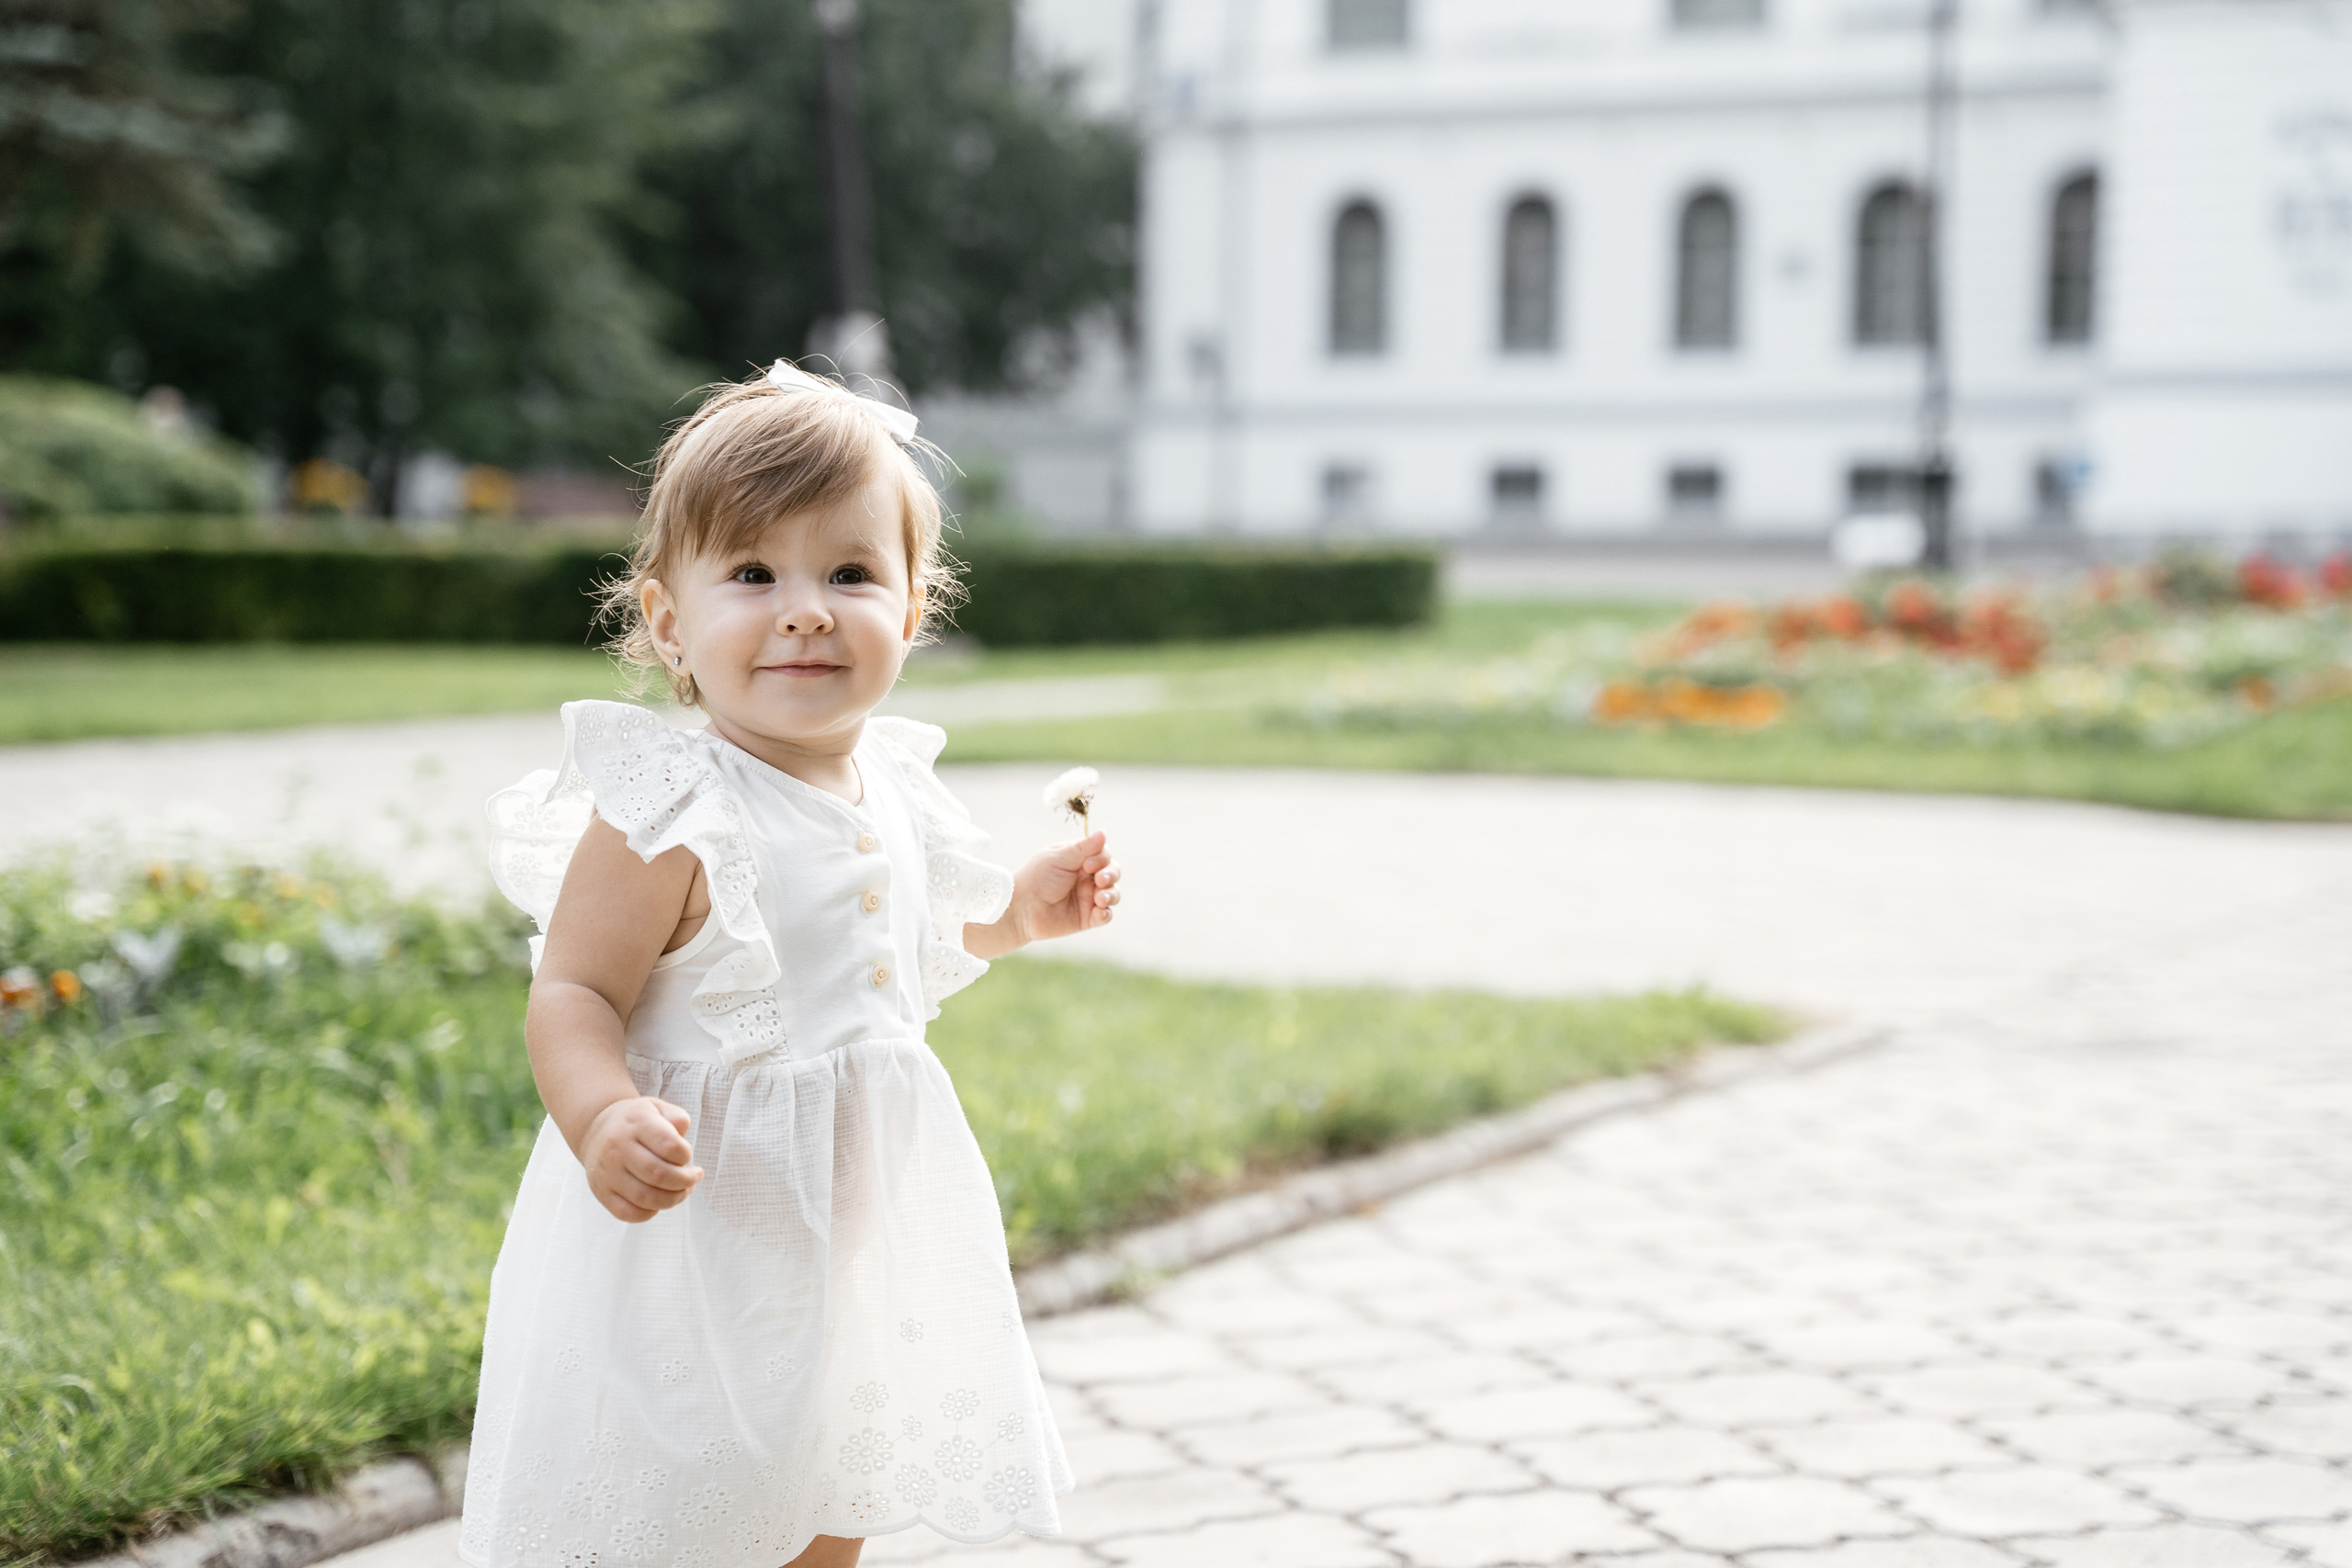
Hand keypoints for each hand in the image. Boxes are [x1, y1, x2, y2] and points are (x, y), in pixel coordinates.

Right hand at [580, 1096, 702, 1222]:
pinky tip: (659, 1202)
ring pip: (646, 1198)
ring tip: (683, 1190)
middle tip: (694, 1177)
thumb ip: (677, 1117)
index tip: (688, 1156)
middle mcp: (617, 1148)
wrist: (595, 1131)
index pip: (670, 1146)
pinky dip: (650, 1213)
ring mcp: (607, 1172)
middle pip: (659, 1175)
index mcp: (636, 1123)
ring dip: (673, 1199)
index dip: (686, 1155)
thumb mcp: (658, 1108)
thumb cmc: (636, 1122)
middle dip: (685, 1181)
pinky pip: (627, 1213)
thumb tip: (682, 1132)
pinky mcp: (601, 1192)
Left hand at [971, 831, 1119, 956]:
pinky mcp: (1087, 918)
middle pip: (1113, 872)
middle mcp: (1086, 878)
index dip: (1102, 858)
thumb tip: (1103, 832)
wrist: (1021, 908)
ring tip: (1100, 898)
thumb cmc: (1036, 878)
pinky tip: (1098, 911)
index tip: (1087, 865)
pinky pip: (1106, 916)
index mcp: (1079, 860)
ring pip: (1113, 893)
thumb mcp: (1059, 858)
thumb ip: (1083, 848)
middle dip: (1111, 874)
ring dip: (1112, 894)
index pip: (1103, 854)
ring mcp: (1088, 898)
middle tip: (1099, 880)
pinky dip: (1106, 913)